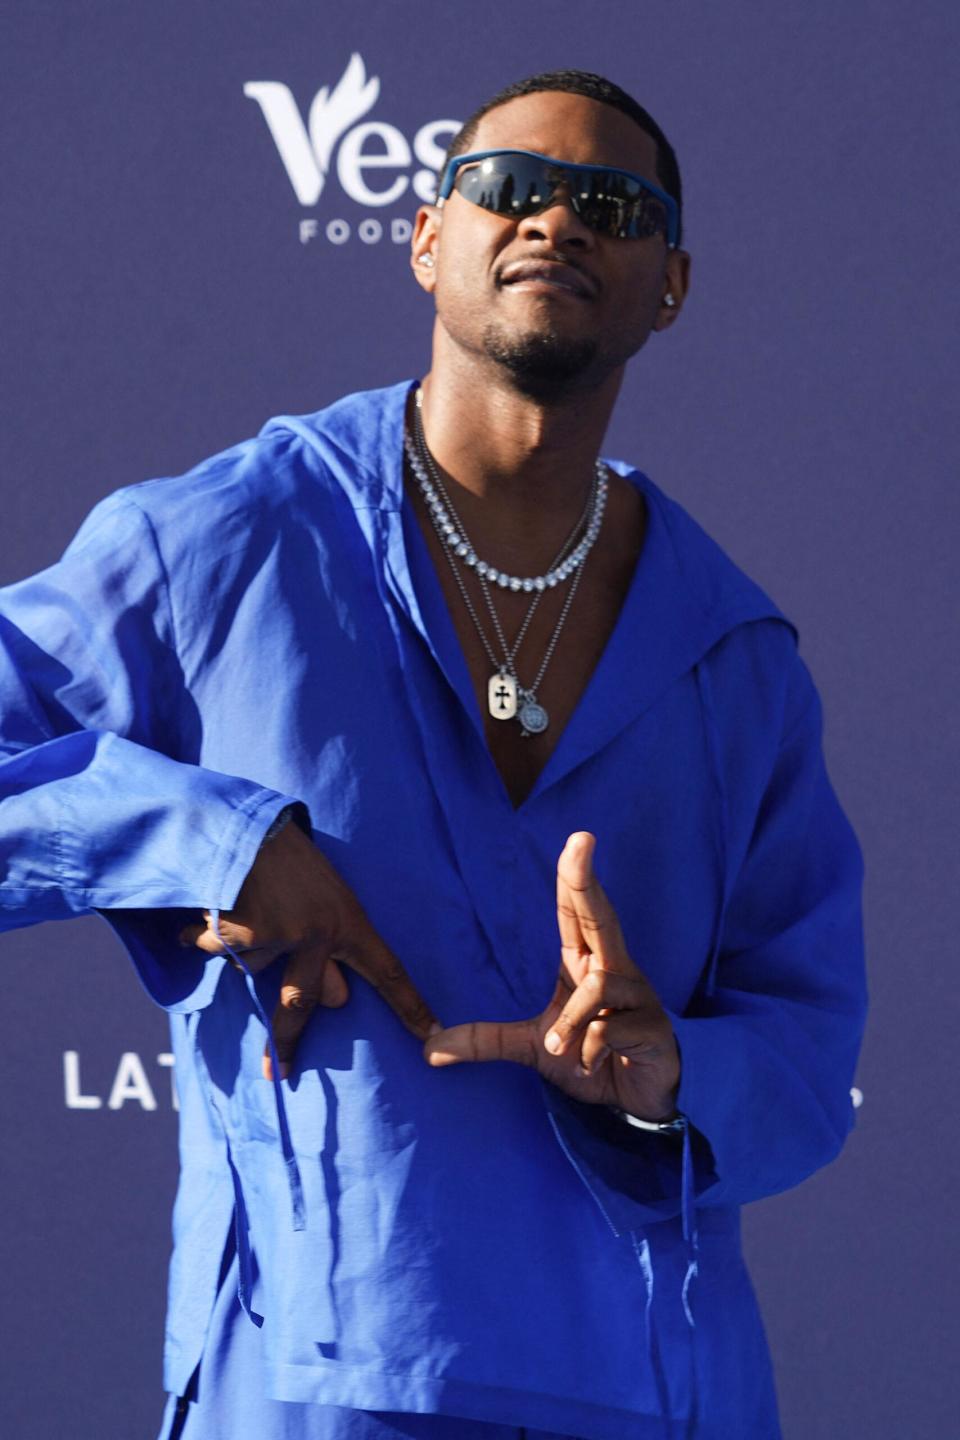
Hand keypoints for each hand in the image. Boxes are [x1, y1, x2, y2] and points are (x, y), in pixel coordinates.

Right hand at [179, 819, 438, 1078]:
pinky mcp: (237, 936)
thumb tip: (337, 1002)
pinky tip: (211, 903)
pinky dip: (204, 935)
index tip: (432, 1038)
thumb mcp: (325, 897)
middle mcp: (317, 935)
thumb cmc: (289, 859)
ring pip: (252, 967)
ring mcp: (277, 937)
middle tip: (278, 1074)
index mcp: (348, 921)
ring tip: (240, 902)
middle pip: (301, 1004)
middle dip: (284, 1044)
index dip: (411, 1006)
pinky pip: (217, 951)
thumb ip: (329, 948)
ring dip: (240, 943)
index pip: (389, 971)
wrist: (240, 821)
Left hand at [425, 832, 679, 1120]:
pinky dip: (589, 1051)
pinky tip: (590, 1065)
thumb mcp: (532, 1047)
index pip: (578, 912)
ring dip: (570, 1023)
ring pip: (598, 988)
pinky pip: (610, 1029)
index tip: (577, 839)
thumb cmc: (588, 1056)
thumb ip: (486, 1041)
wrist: (639, 1098)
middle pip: (601, 917)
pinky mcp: (653, 1026)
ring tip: (561, 1050)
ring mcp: (638, 995)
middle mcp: (615, 969)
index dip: (576, 875)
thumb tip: (429, 1050)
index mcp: (586, 963)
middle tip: (581, 840)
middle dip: (588, 881)